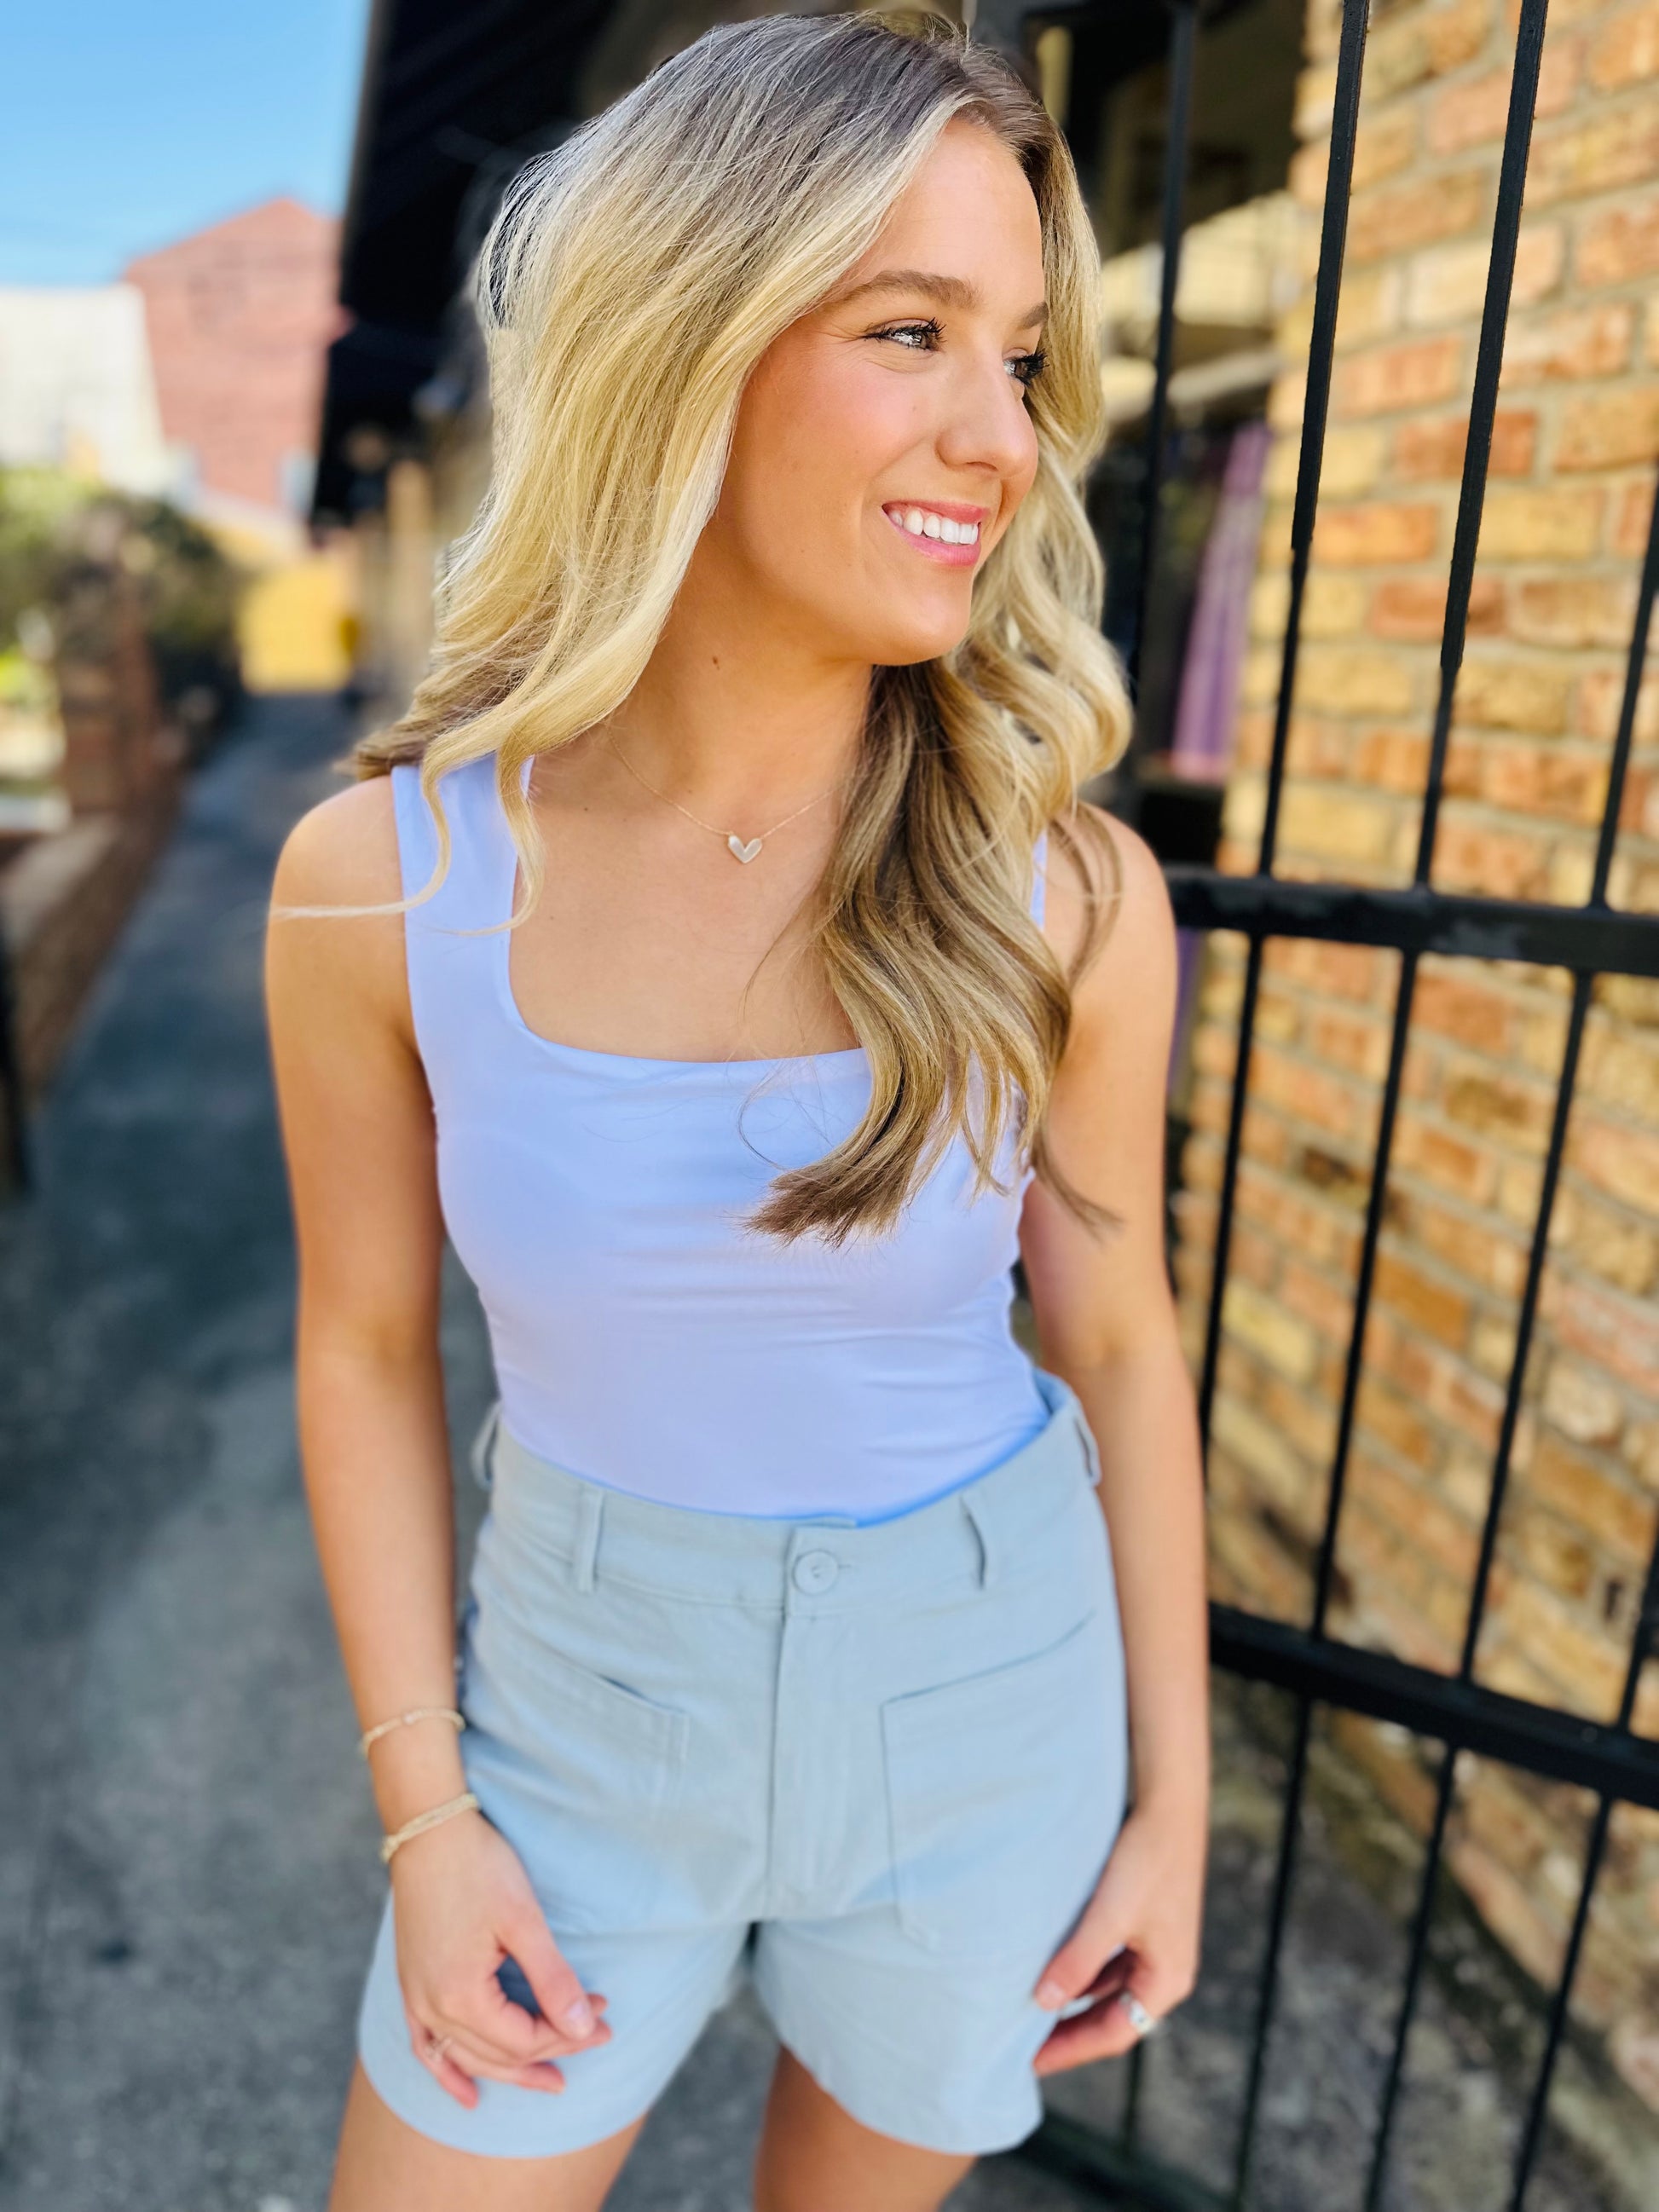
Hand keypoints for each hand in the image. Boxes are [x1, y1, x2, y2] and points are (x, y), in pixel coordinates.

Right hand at [390, 1808, 612, 2107]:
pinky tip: (469, 2096)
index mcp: (460, 1996)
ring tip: (551, 2081)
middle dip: (552, 2049)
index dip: (568, 2033)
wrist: (428, 1829)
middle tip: (600, 2036)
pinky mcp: (410, 1985)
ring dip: (511, 2070)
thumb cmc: (478, 1866)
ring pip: (467, 2056)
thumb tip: (583, 2028)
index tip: (604, 2011)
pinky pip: (426, 2048)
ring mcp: (416, 1999)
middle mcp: (432, 2007)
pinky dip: (448, 2074)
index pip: (524, 2039)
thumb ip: (551, 1979)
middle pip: (499, 2053)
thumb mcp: (523, 1920)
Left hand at [1030, 1796, 1204, 2074]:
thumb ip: (1076, 1962)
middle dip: (1069, 2031)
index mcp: (1168, 1980)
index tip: (1029, 2061)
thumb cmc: (1145, 1859)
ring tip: (1030, 2008)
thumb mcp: (1108, 1916)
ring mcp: (1155, 1945)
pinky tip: (1051, 1965)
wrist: (1168, 1804)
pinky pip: (1107, 1960)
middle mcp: (1166, 1969)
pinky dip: (1080, 1969)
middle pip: (1111, 2015)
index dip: (1070, 2049)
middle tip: (1022, 2043)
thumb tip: (1042, 2003)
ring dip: (1072, 1999)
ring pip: (1107, 1988)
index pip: (1113, 2033)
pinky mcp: (1143, 1921)